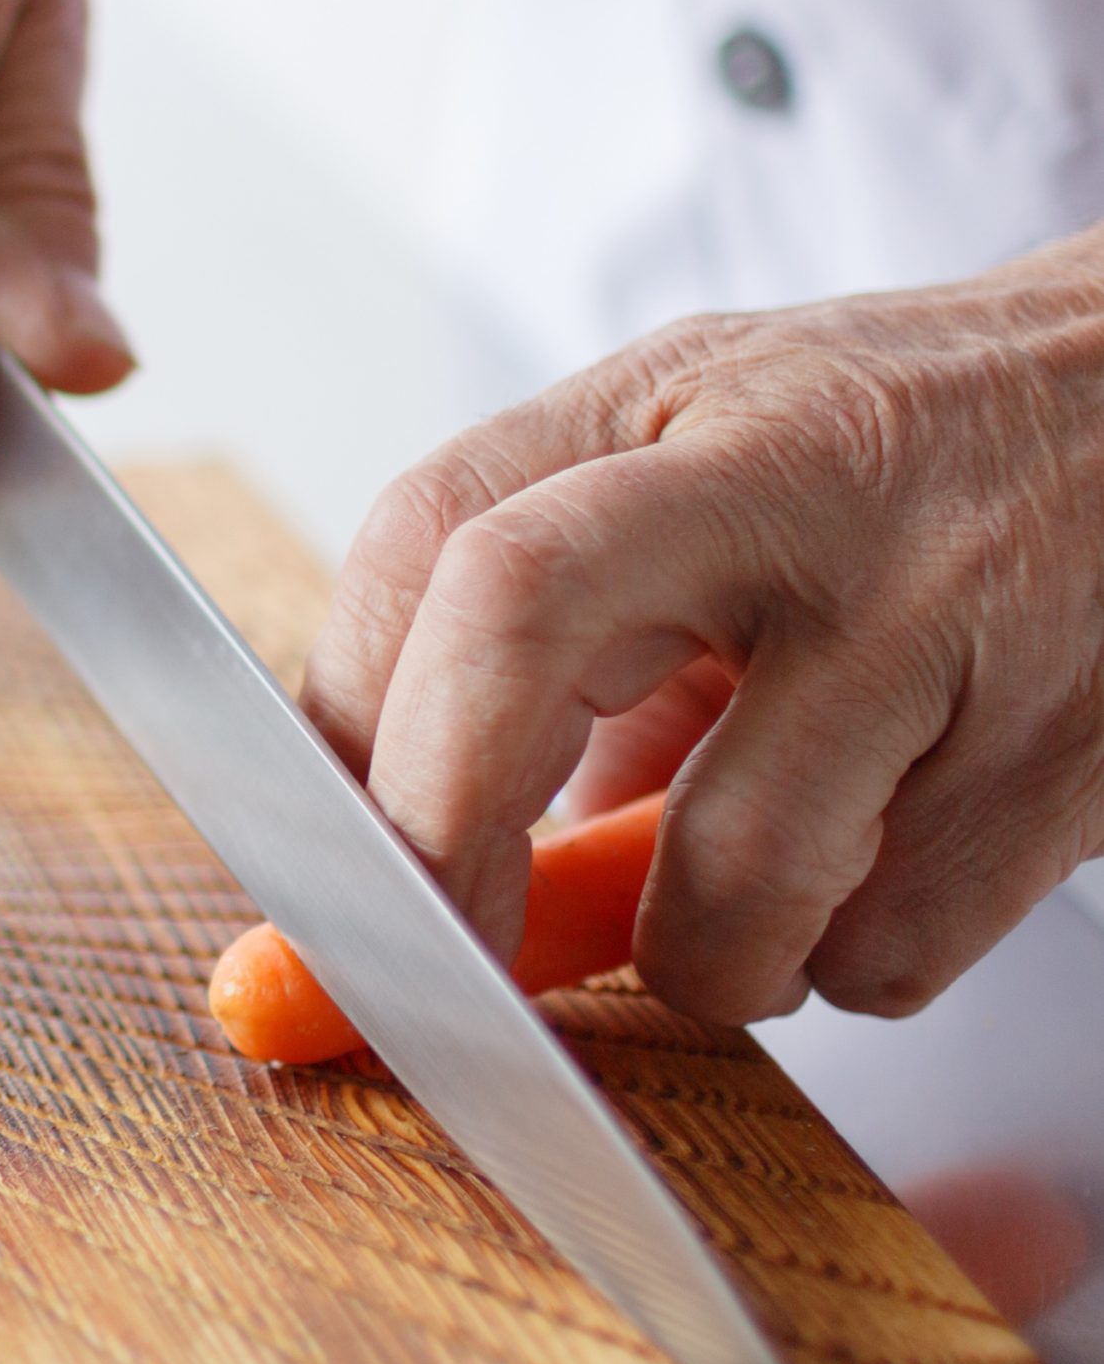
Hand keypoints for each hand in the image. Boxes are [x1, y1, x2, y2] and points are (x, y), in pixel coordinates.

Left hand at [302, 239, 1103, 1023]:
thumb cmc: (905, 457)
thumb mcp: (718, 473)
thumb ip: (571, 644)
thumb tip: (439, 876)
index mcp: (666, 405)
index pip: (434, 534)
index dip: (346, 719)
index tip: (333, 859)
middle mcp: (789, 481)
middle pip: (516, 627)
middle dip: (442, 838)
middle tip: (447, 958)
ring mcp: (935, 612)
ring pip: (730, 876)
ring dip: (701, 956)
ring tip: (746, 904)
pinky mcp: (1062, 752)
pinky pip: (887, 952)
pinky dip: (851, 958)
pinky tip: (892, 858)